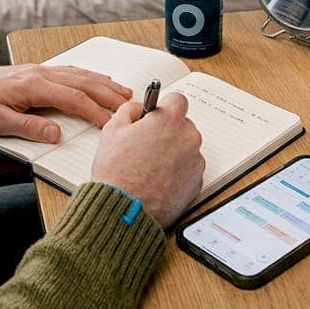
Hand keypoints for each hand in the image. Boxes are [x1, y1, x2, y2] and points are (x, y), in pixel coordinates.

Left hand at [0, 64, 131, 143]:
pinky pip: (69, 71)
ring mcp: (39, 70)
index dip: (95, 111)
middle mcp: (40, 74)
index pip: (73, 98)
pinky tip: (97, 79)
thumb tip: (57, 134)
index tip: (111, 123)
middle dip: (108, 94)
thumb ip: (29, 127)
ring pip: (79, 74)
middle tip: (129, 105)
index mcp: (33, 86)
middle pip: (83, 83)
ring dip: (102, 83)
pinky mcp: (36, 72)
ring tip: (122, 92)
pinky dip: (88, 76)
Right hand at [90, 92, 203, 227]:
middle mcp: (188, 138)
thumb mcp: (113, 129)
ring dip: (173, 152)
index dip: (163, 107)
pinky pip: (188, 169)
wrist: (125, 209)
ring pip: (186, 148)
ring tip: (149, 166)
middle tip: (146, 144)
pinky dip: (176, 172)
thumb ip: (129, 110)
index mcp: (170, 120)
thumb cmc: (117, 172)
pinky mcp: (196, 183)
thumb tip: (138, 108)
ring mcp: (195, 161)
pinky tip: (157, 179)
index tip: (154, 115)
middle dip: (167, 131)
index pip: (177, 100)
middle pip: (182, 124)